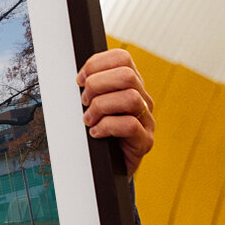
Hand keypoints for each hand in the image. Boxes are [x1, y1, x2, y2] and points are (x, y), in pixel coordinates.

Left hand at [77, 48, 154, 176]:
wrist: (107, 167)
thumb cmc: (98, 132)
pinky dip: (106, 127)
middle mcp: (142, 99)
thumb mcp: (91, 105)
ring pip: (130, 98)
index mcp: (130, 85)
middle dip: (97, 85)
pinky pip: (130, 125)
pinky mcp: (145, 141)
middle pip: (127, 75)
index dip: (96, 64)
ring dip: (101, 107)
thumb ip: (90, 88)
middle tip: (84, 101)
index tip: (79, 80)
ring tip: (88, 119)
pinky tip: (96, 133)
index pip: (122, 58)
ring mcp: (147, 120)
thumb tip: (78, 78)